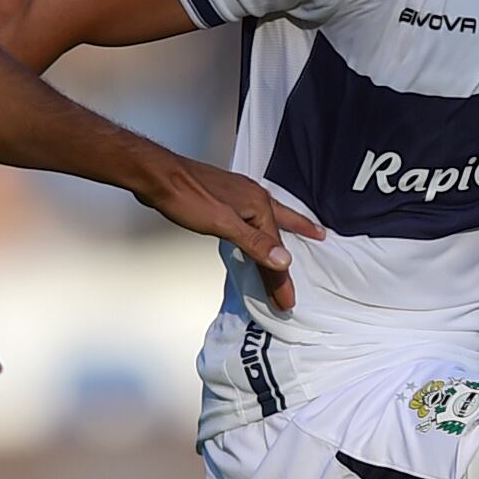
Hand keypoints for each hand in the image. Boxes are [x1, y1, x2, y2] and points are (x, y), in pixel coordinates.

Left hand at [131, 152, 324, 311]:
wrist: (157, 176)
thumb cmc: (187, 198)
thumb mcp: (222, 224)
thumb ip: (254, 243)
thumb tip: (285, 260)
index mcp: (258, 204)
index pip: (276, 249)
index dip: (281, 279)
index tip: (287, 303)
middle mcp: (254, 196)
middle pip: (280, 226)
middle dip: (299, 237)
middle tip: (321, 238)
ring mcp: (239, 193)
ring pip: (269, 216)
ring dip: (284, 226)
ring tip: (299, 229)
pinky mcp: (224, 195)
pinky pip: (254, 214)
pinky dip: (263, 223)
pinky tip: (257, 225)